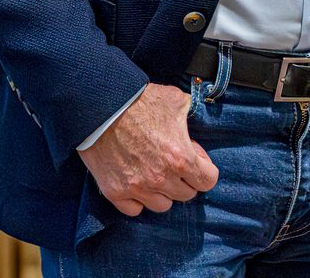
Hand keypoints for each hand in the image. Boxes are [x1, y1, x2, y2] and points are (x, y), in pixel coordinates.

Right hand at [78, 83, 219, 216]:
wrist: (101, 105)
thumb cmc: (139, 100)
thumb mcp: (175, 100)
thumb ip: (189, 116)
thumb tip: (191, 126)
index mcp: (181, 158)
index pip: (208, 181)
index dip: (204, 168)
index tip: (195, 158)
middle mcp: (161, 179)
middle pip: (186, 194)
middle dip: (184, 179)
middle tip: (172, 162)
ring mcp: (137, 188)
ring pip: (162, 205)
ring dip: (162, 192)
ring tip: (155, 173)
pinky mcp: (115, 192)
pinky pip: (135, 209)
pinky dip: (138, 200)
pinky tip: (136, 183)